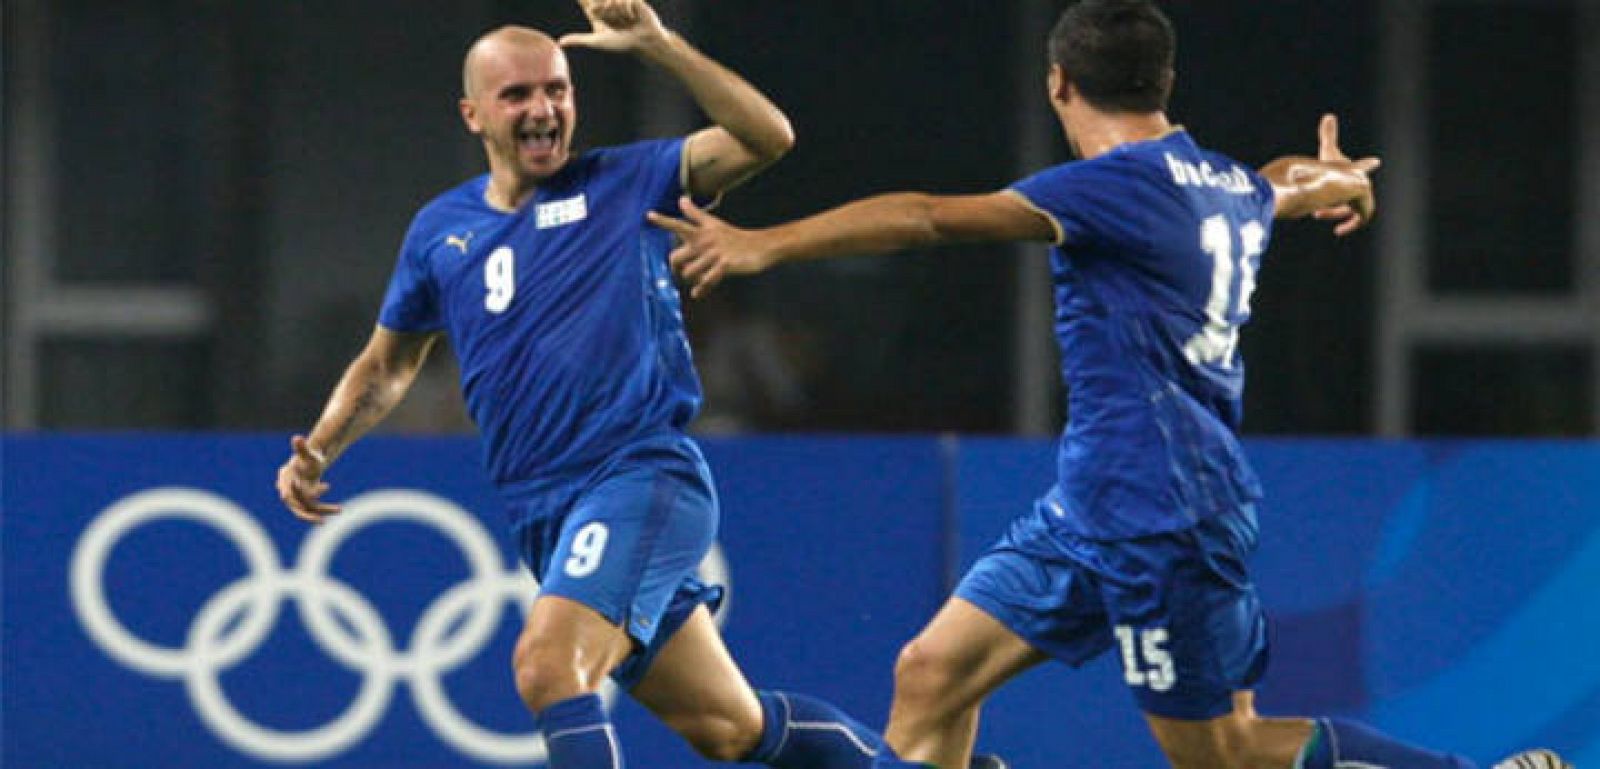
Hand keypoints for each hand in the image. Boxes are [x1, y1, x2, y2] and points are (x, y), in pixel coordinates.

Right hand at [276, 434, 340, 523]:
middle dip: (308, 514)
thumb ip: (302, 448)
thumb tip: (297, 438)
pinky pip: (315, 508)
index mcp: (286, 478)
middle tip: (320, 520)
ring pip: (308, 508)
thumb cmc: (308, 457)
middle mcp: (289, 490)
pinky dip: (326, 509)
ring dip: (323, 511)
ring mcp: (298, 498)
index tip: (295, 502)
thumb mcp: (307, 454)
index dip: (290, 496)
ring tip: (339, 510)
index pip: (286, 490)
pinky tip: (339, 509)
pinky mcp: (307, 502)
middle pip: (296, 505)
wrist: (312, 463)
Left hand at [559, 0, 669, 53]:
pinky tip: (632, 17)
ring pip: (610, 1)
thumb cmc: (621, 44)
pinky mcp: (630, 0)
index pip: (584, 1)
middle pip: (596, 1)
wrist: (643, 41)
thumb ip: (578, 39)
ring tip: (625, 22)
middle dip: (604, 9)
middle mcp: (606, 6)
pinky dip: (626, 10)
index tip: (583, 3)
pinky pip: (623, 0)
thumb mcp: (597, 41)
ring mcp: (618, 2)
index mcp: (596, 14)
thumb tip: (560, 43)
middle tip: (615, 21)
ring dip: (616, 12)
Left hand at [648, 196, 772, 298]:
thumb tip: (681, 199)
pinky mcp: (725, 265)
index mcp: (701, 232)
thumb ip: (695, 214)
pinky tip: (698, 294)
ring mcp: (714, 254)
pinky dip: (701, 290)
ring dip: (691, 279)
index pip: (678, 225)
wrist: (760, 247)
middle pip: (676, 257)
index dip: (663, 221)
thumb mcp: (714, 224)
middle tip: (679, 272)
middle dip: (675, 267)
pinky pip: (706, 281)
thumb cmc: (734, 237)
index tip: (648, 215)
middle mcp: (705, 241)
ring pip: (689, 272)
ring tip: (697, 280)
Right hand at [1309, 113, 1380, 235]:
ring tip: (1319, 213)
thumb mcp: (1327, 152)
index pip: (1360, 166)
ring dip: (1335, 212)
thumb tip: (1329, 115)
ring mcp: (1365, 196)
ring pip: (1350, 207)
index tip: (1375, 162)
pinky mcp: (1365, 209)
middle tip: (1317, 210)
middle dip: (1334, 201)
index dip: (1364, 165)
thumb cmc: (1330, 167)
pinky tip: (1339, 230)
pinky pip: (1360, 220)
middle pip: (1352, 192)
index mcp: (1354, 170)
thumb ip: (1328, 135)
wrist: (1340, 183)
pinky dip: (1350, 225)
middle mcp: (1361, 182)